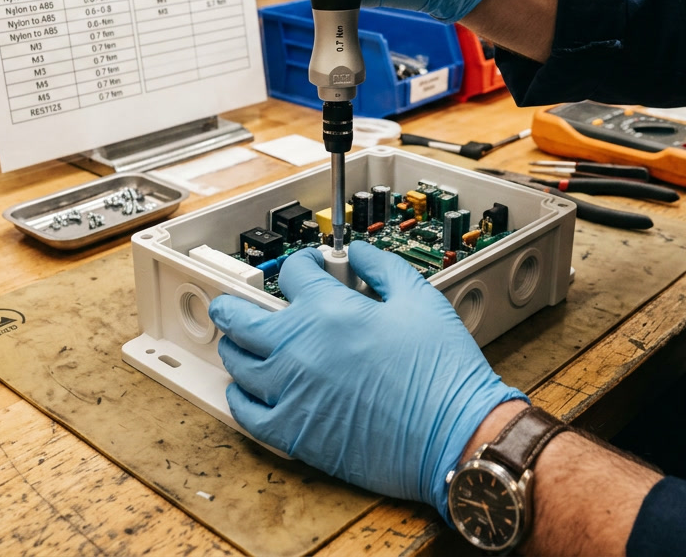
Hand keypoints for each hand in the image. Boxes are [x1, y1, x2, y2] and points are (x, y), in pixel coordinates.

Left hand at [208, 242, 525, 518]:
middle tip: (232, 302)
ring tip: (240, 342)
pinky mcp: (294, 435)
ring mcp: (291, 393)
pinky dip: (239, 397)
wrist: (453, 433)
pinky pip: (245, 413)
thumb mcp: (420, 298)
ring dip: (236, 346)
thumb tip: (360, 252)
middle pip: (240, 318)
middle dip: (234, 304)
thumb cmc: (442, 373)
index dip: (300, 264)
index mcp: (329, 311)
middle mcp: (299, 349)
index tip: (306, 268)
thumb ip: (383, 267)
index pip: (292, 274)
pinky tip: (244, 390)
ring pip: (237, 362)